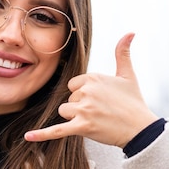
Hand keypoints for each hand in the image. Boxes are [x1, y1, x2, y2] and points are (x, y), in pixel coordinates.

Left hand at [24, 33, 158, 147]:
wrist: (140, 129)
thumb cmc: (134, 102)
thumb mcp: (128, 75)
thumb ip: (123, 52)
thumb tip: (130, 32)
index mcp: (93, 77)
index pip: (74, 84)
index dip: (84, 93)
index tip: (100, 99)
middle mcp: (86, 91)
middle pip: (69, 99)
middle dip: (81, 106)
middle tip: (101, 111)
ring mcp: (84, 109)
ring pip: (64, 111)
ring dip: (75, 118)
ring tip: (96, 120)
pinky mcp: (82, 127)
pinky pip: (57, 130)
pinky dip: (42, 134)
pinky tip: (28, 136)